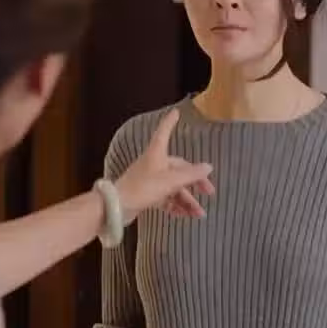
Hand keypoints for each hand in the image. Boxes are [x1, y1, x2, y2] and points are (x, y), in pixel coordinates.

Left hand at [114, 108, 214, 223]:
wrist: (116, 207)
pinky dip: (176, 206)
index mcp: (157, 153)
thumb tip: (208, 166)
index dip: (170, 122)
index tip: (176, 112)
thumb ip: (191, 175)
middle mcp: (154, 164)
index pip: (164, 132)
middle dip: (195, 181)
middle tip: (209, 192)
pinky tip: (186, 216)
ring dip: (187, 200)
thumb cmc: (143, 188)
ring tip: (199, 214)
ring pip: (174, 187)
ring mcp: (150, 180)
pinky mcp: (146, 194)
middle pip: (178, 168)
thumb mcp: (170, 181)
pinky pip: (165, 198)